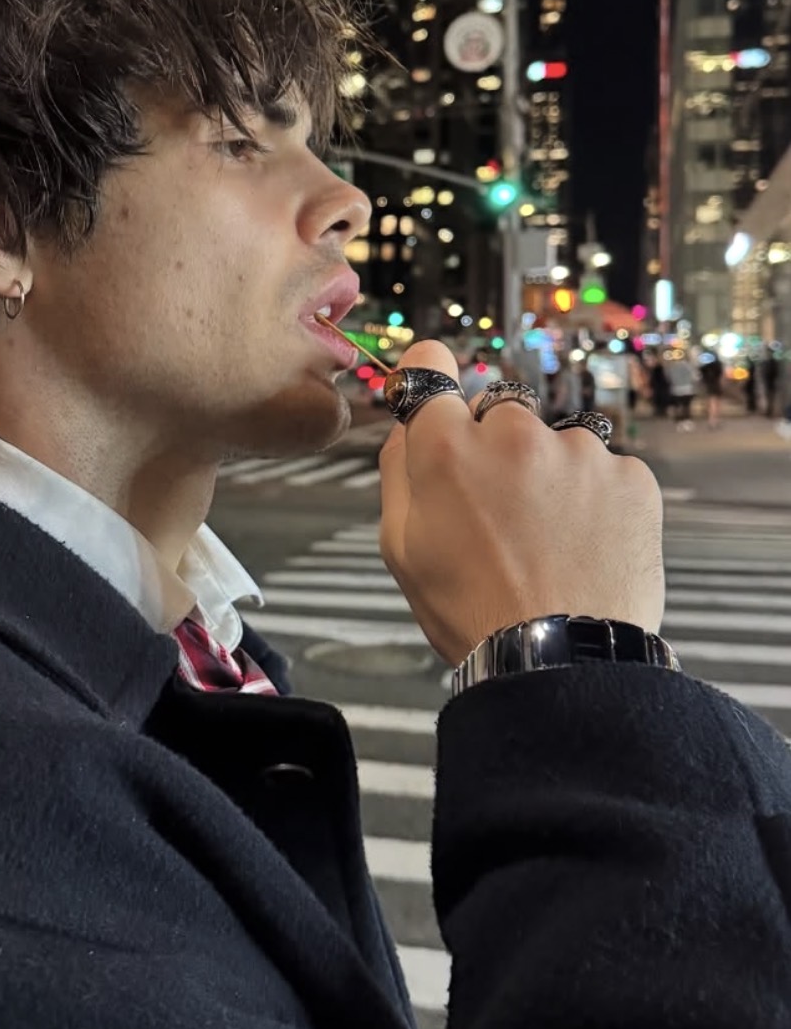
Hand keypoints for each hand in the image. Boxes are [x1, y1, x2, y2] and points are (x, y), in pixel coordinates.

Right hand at [378, 341, 664, 666]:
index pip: (430, 366)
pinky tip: (583, 545)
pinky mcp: (629, 476)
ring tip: (548, 541)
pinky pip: (605, 471)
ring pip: (556, 444)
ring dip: (550, 475)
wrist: (562, 662)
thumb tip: (407, 424)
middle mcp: (512, 433)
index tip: (437, 389)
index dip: (431, 378)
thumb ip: (398, 471)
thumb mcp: (401, 548)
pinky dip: (595, 500)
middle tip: (500, 512)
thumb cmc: (472, 610)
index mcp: (446, 447)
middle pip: (499, 413)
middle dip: (497, 448)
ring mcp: (577, 451)